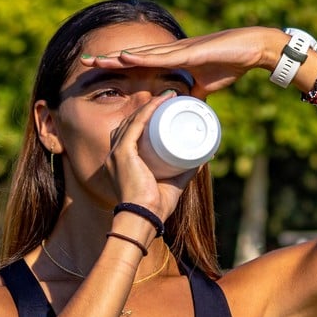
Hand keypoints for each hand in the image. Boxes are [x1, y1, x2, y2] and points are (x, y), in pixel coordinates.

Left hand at [81, 27, 277, 98]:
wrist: (250, 51)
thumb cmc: (228, 65)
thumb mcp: (203, 89)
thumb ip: (191, 99)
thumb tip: (182, 114)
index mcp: (171, 62)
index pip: (138, 66)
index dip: (117, 69)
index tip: (97, 74)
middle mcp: (169, 54)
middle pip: (132, 58)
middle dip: (108, 61)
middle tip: (84, 63)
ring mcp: (177, 51)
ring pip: (140, 55)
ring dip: (116, 58)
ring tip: (95, 61)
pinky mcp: (187, 53)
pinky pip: (160, 56)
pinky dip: (140, 56)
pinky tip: (123, 57)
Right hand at [104, 91, 195, 219]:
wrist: (143, 218)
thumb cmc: (154, 207)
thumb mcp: (173, 184)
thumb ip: (185, 171)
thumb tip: (203, 158)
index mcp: (119, 164)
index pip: (128, 135)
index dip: (143, 120)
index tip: (163, 110)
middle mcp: (113, 156)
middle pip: (129, 124)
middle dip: (147, 110)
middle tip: (168, 101)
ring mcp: (116, 154)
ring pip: (132, 121)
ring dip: (149, 106)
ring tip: (167, 99)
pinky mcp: (122, 154)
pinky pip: (135, 126)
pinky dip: (147, 112)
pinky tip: (158, 102)